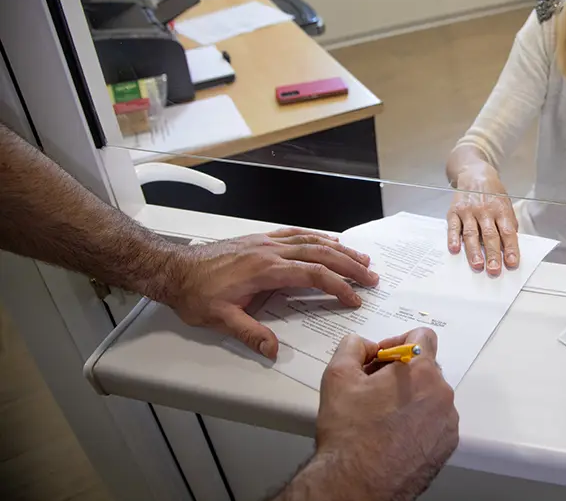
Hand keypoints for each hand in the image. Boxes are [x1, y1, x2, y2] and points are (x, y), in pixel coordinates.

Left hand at [156, 228, 377, 359]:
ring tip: (361, 258)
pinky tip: (329, 242)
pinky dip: (317, 237)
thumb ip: (250, 334)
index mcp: (265, 270)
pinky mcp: (260, 240)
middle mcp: (270, 251)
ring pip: (312, 241)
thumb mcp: (219, 320)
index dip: (338, 287)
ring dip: (339, 249)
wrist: (173, 269)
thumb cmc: (194, 294)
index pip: (313, 275)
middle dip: (349, 265)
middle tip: (372, 276)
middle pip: (320, 254)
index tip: (354, 299)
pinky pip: (296, 234)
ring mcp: (266, 243)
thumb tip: (273, 351)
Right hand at [311, 329, 458, 500]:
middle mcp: (442, 395)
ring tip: (381, 416)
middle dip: (400, 373)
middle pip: (425, 369)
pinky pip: (434, 422)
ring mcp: (447, 423)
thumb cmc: (349, 432)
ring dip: (410, 398)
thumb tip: (364, 344)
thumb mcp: (338, 376)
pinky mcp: (446, 447)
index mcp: (421, 372)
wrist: (356, 485)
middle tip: (372, 388)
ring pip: (430, 396)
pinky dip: (417, 422)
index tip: (381, 357)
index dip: (398, 341)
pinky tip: (392, 435)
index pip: (422, 337)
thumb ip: (353, 346)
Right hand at [447, 164, 518, 275]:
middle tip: (494, 270)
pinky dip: (453, 238)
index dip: (510, 248)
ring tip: (477, 265)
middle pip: (490, 235)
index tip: (512, 263)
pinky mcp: (454, 211)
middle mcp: (485, 210)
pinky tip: (455, 249)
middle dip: (493, 254)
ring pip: (472, 233)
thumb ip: (508, 224)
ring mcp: (469, 211)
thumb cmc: (492, 194)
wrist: (474, 174)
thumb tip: (510, 246)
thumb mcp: (506, 205)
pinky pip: (454, 226)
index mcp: (501, 210)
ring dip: (474, 251)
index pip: (507, 232)